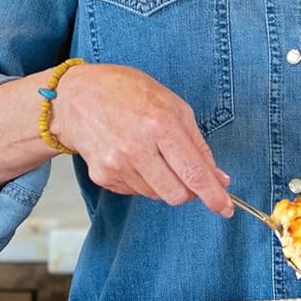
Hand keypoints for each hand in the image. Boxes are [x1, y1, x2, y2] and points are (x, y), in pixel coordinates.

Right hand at [51, 63, 233, 217]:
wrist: (75, 98)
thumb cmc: (125, 92)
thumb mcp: (172, 104)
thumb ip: (197, 144)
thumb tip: (218, 177)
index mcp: (159, 124)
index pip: (194, 173)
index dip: (213, 195)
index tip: (225, 207)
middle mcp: (137, 148)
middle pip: (177, 194)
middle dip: (189, 190)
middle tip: (188, 174)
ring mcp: (117, 165)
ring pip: (157, 195)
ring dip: (165, 182)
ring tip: (152, 153)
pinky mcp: (103, 177)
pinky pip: (136, 192)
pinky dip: (144, 180)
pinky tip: (134, 156)